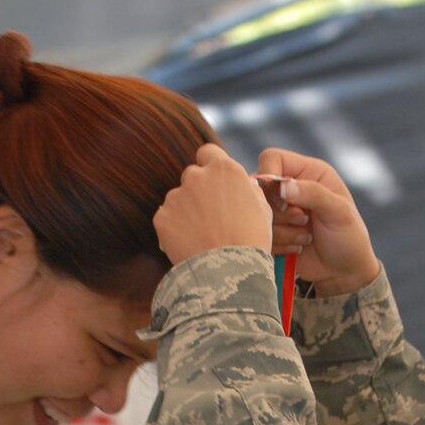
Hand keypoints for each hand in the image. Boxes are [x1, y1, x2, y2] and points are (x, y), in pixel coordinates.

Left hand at [154, 144, 271, 265]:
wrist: (229, 272)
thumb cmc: (252, 241)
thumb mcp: (262, 208)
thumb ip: (248, 189)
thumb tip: (242, 185)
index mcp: (224, 169)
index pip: (208, 152)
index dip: (211, 165)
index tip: (214, 181)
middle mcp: (197, 176)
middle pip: (192, 175)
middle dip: (198, 190)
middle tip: (210, 215)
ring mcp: (176, 196)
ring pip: (178, 198)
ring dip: (186, 210)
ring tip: (202, 235)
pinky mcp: (162, 216)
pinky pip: (167, 218)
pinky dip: (174, 228)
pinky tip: (189, 244)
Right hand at [253, 148, 379, 295]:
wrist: (343, 272)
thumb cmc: (349, 237)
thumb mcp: (339, 212)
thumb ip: (313, 193)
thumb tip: (282, 186)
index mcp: (307, 171)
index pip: (272, 158)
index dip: (269, 176)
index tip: (283, 201)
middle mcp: (289, 187)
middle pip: (259, 188)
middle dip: (279, 211)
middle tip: (303, 222)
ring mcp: (278, 210)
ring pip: (257, 214)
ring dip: (282, 230)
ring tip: (306, 237)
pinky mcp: (270, 232)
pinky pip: (258, 234)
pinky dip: (278, 244)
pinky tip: (298, 247)